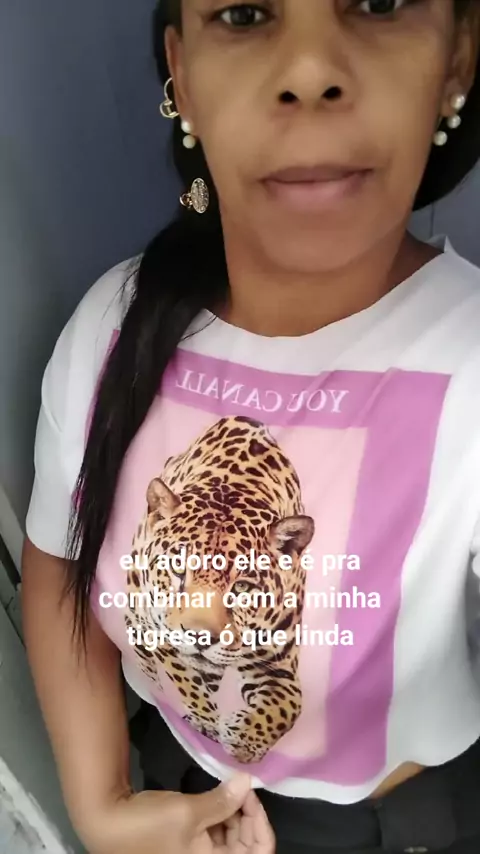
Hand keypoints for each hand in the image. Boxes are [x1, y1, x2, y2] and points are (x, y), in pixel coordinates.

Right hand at [83, 774, 274, 853]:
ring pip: (232, 840)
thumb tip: (248, 782)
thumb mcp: (190, 812)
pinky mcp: (188, 846)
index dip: (262, 824)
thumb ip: (223, 801)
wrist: (107, 823)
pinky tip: (218, 797)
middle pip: (246, 847)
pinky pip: (216, 836)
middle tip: (240, 786)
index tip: (251, 794)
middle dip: (249, 816)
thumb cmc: (149, 825)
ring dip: (235, 815)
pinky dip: (221, 817)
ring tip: (230, 789)